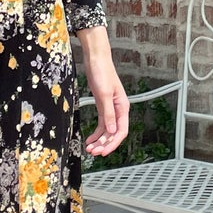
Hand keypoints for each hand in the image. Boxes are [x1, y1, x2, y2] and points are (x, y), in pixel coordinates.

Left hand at [78, 26, 128, 158]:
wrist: (96, 60)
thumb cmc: (102, 73)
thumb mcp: (104, 94)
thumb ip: (108, 114)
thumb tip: (112, 132)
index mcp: (122, 108)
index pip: (121, 131)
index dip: (113, 144)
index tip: (103, 152)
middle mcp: (118, 110)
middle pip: (114, 133)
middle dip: (104, 144)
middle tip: (93, 152)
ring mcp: (110, 109)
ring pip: (107, 131)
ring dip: (100, 141)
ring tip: (90, 149)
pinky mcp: (102, 106)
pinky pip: (102, 124)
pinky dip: (96, 133)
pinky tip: (90, 139)